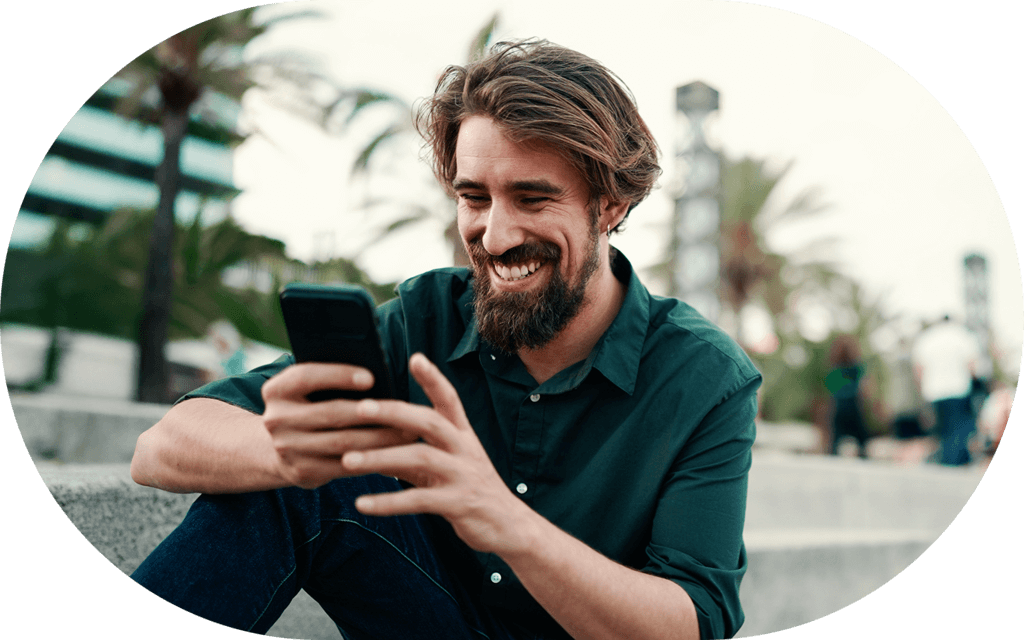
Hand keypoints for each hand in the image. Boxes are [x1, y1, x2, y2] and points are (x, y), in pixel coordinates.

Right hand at [261, 363, 418, 488]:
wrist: (279, 448)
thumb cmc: (309, 407)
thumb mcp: (308, 390)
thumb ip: (331, 381)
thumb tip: (377, 376)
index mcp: (276, 390)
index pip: (306, 377)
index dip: (338, 375)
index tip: (371, 377)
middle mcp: (276, 420)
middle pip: (331, 413)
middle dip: (372, 412)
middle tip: (405, 410)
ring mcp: (287, 449)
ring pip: (342, 443)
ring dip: (380, 438)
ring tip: (408, 432)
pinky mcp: (302, 472)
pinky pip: (344, 466)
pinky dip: (372, 458)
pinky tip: (395, 453)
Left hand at [340, 353, 535, 554]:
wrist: (508, 525)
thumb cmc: (471, 490)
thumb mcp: (449, 463)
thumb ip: (417, 449)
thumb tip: (377, 437)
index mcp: (463, 435)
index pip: (449, 399)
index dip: (434, 378)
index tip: (415, 358)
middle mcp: (465, 449)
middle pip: (429, 422)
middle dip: (394, 412)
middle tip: (359, 408)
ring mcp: (463, 476)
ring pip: (419, 458)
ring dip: (380, 458)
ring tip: (347, 461)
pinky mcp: (458, 504)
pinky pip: (418, 500)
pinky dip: (388, 502)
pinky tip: (362, 503)